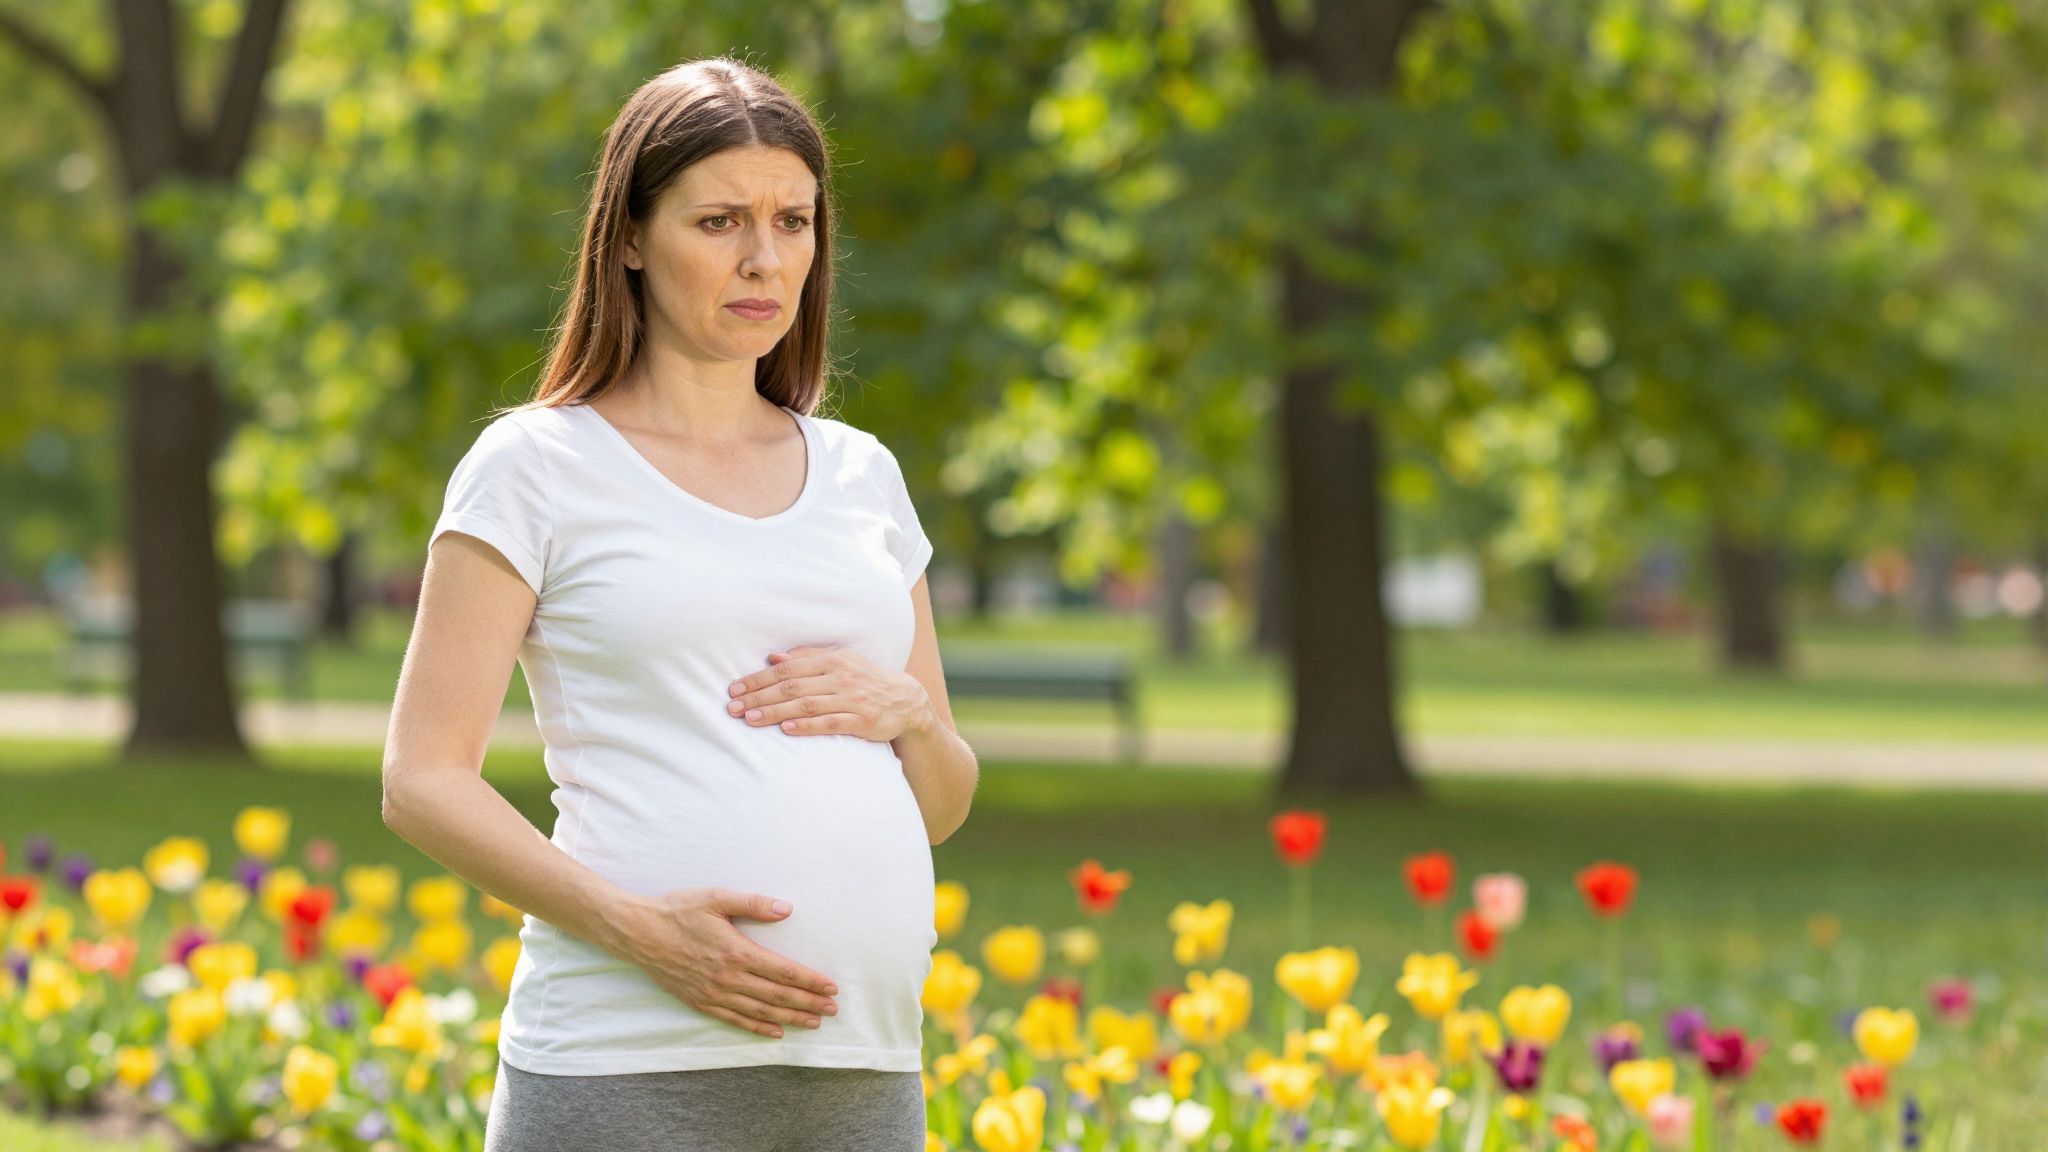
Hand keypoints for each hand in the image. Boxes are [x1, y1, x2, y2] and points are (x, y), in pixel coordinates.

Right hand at [609, 887, 839, 1038]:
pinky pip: (735, 1020)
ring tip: (813, 1023)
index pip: (783, 972)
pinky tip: (775, 1032)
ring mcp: (713, 993)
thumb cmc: (678, 911)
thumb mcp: (716, 898)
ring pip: (760, 1012)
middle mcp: (728, 977)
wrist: (637, 933)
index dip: (810, 981)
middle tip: (832, 1010)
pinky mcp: (700, 1002)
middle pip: (777, 996)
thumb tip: (786, 909)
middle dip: (808, 1004)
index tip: (831, 987)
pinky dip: (758, 1028)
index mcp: (737, 951)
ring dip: (790, 1018)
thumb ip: (753, 903)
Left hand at [724, 644, 932, 740]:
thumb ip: (806, 659)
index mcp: (832, 660)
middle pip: (792, 687)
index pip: (787, 669)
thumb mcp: (839, 662)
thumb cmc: (864, 680)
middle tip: (732, 708)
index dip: (759, 679)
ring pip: (806, 705)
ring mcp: (851, 699)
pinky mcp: (861, 721)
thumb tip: (773, 657)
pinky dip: (807, 726)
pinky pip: (830, 723)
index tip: (735, 689)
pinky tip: (787, 730)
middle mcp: (840, 677)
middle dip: (759, 697)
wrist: (906, 700)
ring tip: (750, 719)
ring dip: (775, 712)